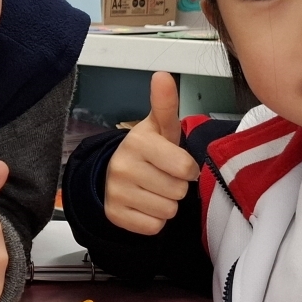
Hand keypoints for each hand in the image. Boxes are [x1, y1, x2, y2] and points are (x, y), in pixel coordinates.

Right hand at [104, 72, 198, 233]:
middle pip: (178, 192)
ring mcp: (115, 192)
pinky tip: (144, 204)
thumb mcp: (160, 127)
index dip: (187, 168)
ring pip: (167, 211)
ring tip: (154, 189)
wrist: (117, 173)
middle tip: (163, 176)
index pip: (185, 168)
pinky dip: (154, 220)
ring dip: (167, 204)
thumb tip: (162, 75)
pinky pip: (153, 227)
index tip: (177, 163)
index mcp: (138, 142)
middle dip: (176, 187)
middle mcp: (122, 166)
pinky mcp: (114, 215)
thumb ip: (165, 104)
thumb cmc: (149, 150)